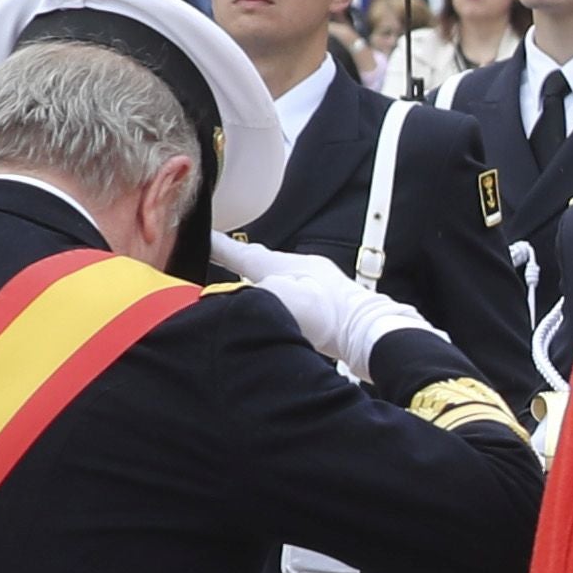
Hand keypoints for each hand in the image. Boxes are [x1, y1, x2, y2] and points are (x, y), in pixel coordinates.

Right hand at [209, 231, 434, 374]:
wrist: (371, 334)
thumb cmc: (329, 317)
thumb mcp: (276, 302)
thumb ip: (247, 298)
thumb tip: (226, 300)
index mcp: (282, 265)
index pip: (241, 253)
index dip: (218, 247)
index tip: (200, 237)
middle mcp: (300, 268)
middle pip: (262, 263)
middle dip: (239, 262)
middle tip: (218, 257)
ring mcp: (317, 284)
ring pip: (279, 278)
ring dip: (261, 282)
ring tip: (243, 287)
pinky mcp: (328, 303)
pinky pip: (294, 294)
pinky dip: (278, 297)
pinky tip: (277, 310)